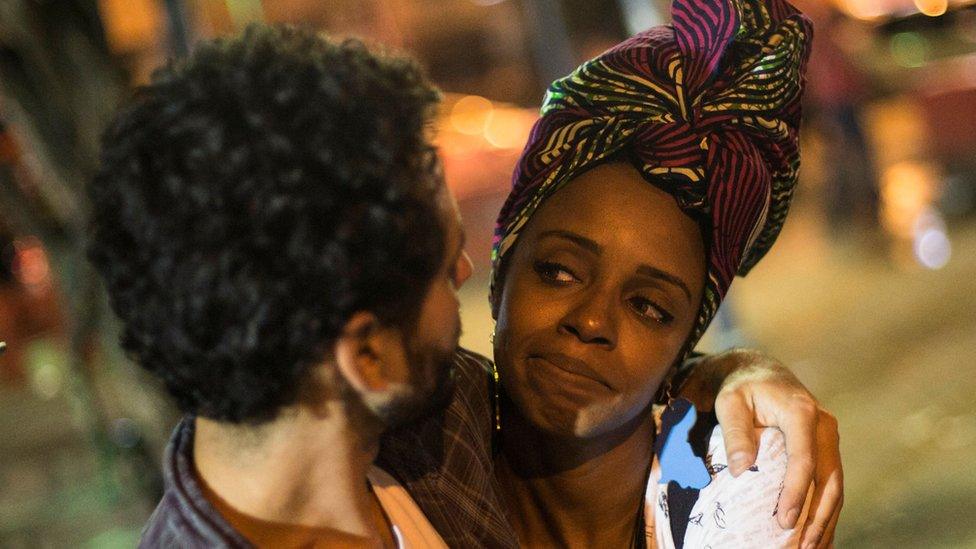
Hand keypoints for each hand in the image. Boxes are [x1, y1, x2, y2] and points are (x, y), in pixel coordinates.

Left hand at [678, 349, 842, 548]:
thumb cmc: (741, 388)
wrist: (760, 372)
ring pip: (835, 485)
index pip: (804, 459)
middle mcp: (824, 425)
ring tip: (811, 548)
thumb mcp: (729, 402)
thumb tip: (742, 469)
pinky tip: (817, 534)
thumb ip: (735, 432)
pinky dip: (826, 510)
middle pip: (829, 478)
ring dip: (826, 519)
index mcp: (801, 412)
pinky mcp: (826, 449)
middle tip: (801, 546)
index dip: (796, 492)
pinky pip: (831, 483)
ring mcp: (829, 438)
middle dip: (818, 516)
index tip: (785, 520)